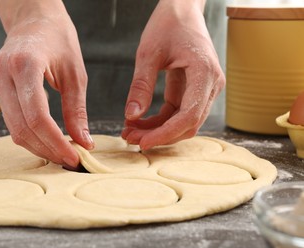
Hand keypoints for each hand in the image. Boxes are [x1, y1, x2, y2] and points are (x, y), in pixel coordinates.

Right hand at [0, 0, 93, 167]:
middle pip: (22, 127)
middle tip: (69, 161)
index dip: (55, 142)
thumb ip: (77, 110)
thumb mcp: (75, 74)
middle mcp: (4, 72)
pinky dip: (30, 134)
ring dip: (38, 146)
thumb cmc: (58, 39)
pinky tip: (47, 140)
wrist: (34, 19)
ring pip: (13, 128)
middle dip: (47, 149)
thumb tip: (83, 142)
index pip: (37, 116)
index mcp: (26, 64)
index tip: (74, 157)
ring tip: (61, 154)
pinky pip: (11, 119)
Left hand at [122, 0, 224, 149]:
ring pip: (183, 121)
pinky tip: (140, 121)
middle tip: (129, 137)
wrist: (182, 9)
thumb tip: (131, 116)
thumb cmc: (168, 24)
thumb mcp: (149, 53)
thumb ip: (140, 86)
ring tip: (130, 131)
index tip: (142, 142)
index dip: (165, 133)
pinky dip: (160, 120)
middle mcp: (211, 84)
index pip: (189, 116)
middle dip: (159, 135)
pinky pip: (178, 112)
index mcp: (204, 73)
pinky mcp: (195, 89)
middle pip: (188, 124)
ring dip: (158, 130)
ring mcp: (205, 88)